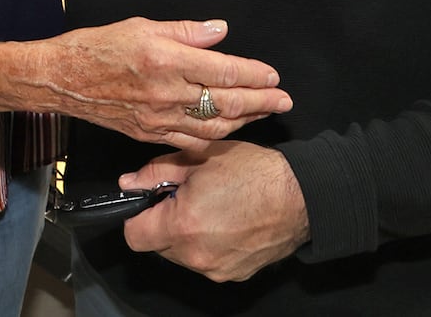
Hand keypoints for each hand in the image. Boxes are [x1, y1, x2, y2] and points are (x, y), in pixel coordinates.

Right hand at [34, 19, 291, 146]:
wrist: (63, 78)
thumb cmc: (99, 46)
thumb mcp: (143, 25)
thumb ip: (186, 31)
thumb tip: (220, 32)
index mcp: (166, 60)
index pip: (223, 70)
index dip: (253, 74)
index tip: (272, 75)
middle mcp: (166, 92)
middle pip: (226, 101)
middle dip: (261, 101)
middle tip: (283, 100)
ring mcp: (159, 118)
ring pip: (213, 126)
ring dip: (244, 120)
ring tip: (263, 113)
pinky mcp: (149, 133)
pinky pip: (191, 141)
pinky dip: (215, 137)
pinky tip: (228, 130)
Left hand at [118, 142, 309, 281]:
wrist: (302, 195)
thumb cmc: (254, 172)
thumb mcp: (198, 157)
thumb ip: (156, 172)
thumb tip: (129, 183)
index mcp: (182, 224)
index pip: (134, 236)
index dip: (136, 216)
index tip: (147, 203)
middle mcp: (196, 254)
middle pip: (157, 246)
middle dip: (163, 223)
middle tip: (184, 197)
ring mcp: (216, 268)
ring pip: (181, 255)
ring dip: (186, 235)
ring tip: (209, 207)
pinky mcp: (234, 274)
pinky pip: (206, 261)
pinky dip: (208, 245)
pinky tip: (225, 222)